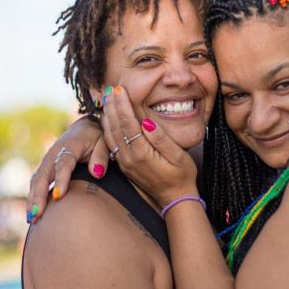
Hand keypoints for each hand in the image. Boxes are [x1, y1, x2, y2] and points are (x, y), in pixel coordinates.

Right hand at [27, 116, 108, 222]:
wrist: (84, 129)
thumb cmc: (96, 138)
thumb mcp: (103, 143)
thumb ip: (101, 157)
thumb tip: (97, 173)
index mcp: (69, 146)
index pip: (63, 164)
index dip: (60, 180)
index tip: (58, 196)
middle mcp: (54, 153)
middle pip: (43, 175)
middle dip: (39, 195)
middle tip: (38, 214)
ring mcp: (47, 161)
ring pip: (36, 181)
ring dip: (33, 199)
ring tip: (32, 219)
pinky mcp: (46, 168)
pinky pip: (36, 183)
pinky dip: (33, 198)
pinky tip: (33, 214)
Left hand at [102, 87, 198, 207]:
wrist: (175, 199)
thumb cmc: (182, 176)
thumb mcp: (179, 156)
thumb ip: (162, 139)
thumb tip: (147, 122)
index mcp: (142, 153)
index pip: (129, 123)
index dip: (123, 105)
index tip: (120, 90)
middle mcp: (129, 158)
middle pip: (116, 127)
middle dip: (112, 106)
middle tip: (109, 89)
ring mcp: (125, 163)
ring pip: (110, 136)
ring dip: (107, 116)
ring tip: (106, 99)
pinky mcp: (125, 166)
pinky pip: (111, 144)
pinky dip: (107, 129)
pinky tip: (108, 120)